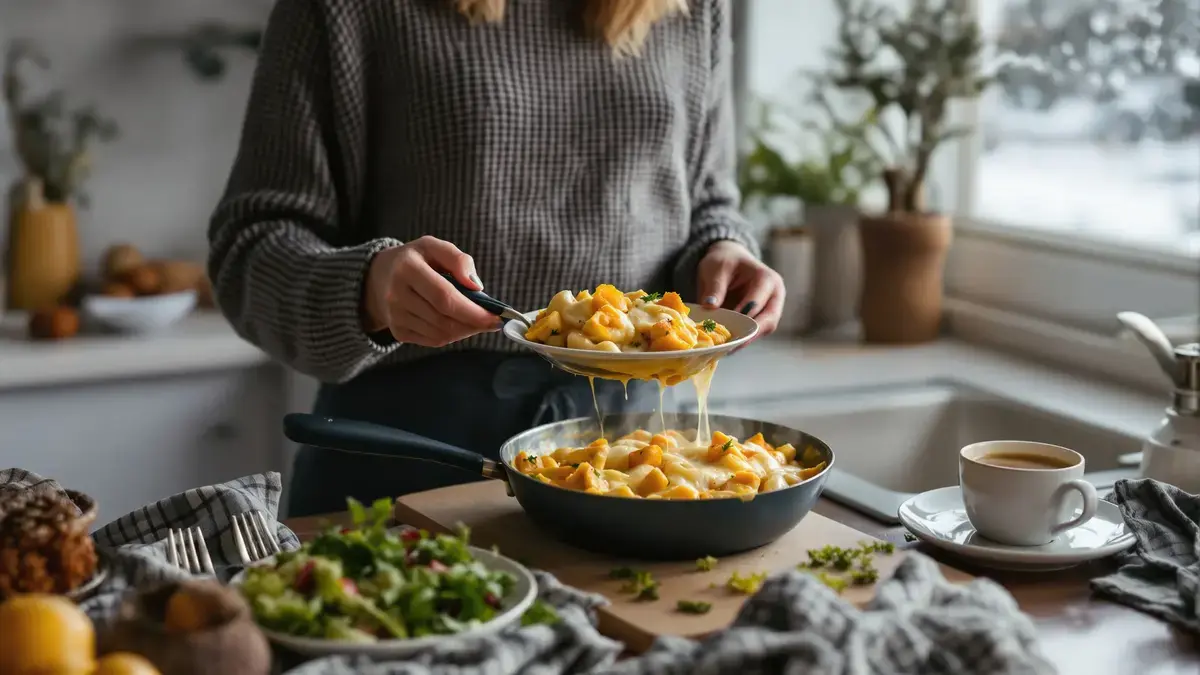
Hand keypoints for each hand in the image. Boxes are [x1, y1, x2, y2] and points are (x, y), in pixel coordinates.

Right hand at [363, 236, 499, 346]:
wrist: (379, 277)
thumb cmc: (416, 260)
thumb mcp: (434, 247)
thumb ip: (458, 259)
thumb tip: (477, 287)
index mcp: (407, 268)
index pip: (445, 297)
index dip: (473, 311)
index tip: (496, 317)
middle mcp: (397, 295)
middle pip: (444, 320)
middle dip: (474, 323)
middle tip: (492, 321)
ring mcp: (395, 316)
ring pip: (441, 334)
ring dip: (465, 330)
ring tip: (474, 319)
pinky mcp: (398, 331)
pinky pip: (433, 340)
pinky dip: (451, 335)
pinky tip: (456, 322)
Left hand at [696, 241, 784, 337]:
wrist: (729, 260)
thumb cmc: (724, 261)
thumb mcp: (715, 268)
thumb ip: (715, 286)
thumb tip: (710, 307)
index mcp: (766, 278)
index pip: (758, 302)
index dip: (743, 316)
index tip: (726, 327)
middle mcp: (774, 295)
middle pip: (769, 321)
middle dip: (748, 334)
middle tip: (728, 345)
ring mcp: (771, 309)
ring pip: (763, 331)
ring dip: (745, 339)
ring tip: (725, 347)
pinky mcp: (762, 319)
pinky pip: (755, 333)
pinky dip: (742, 338)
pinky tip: (726, 345)